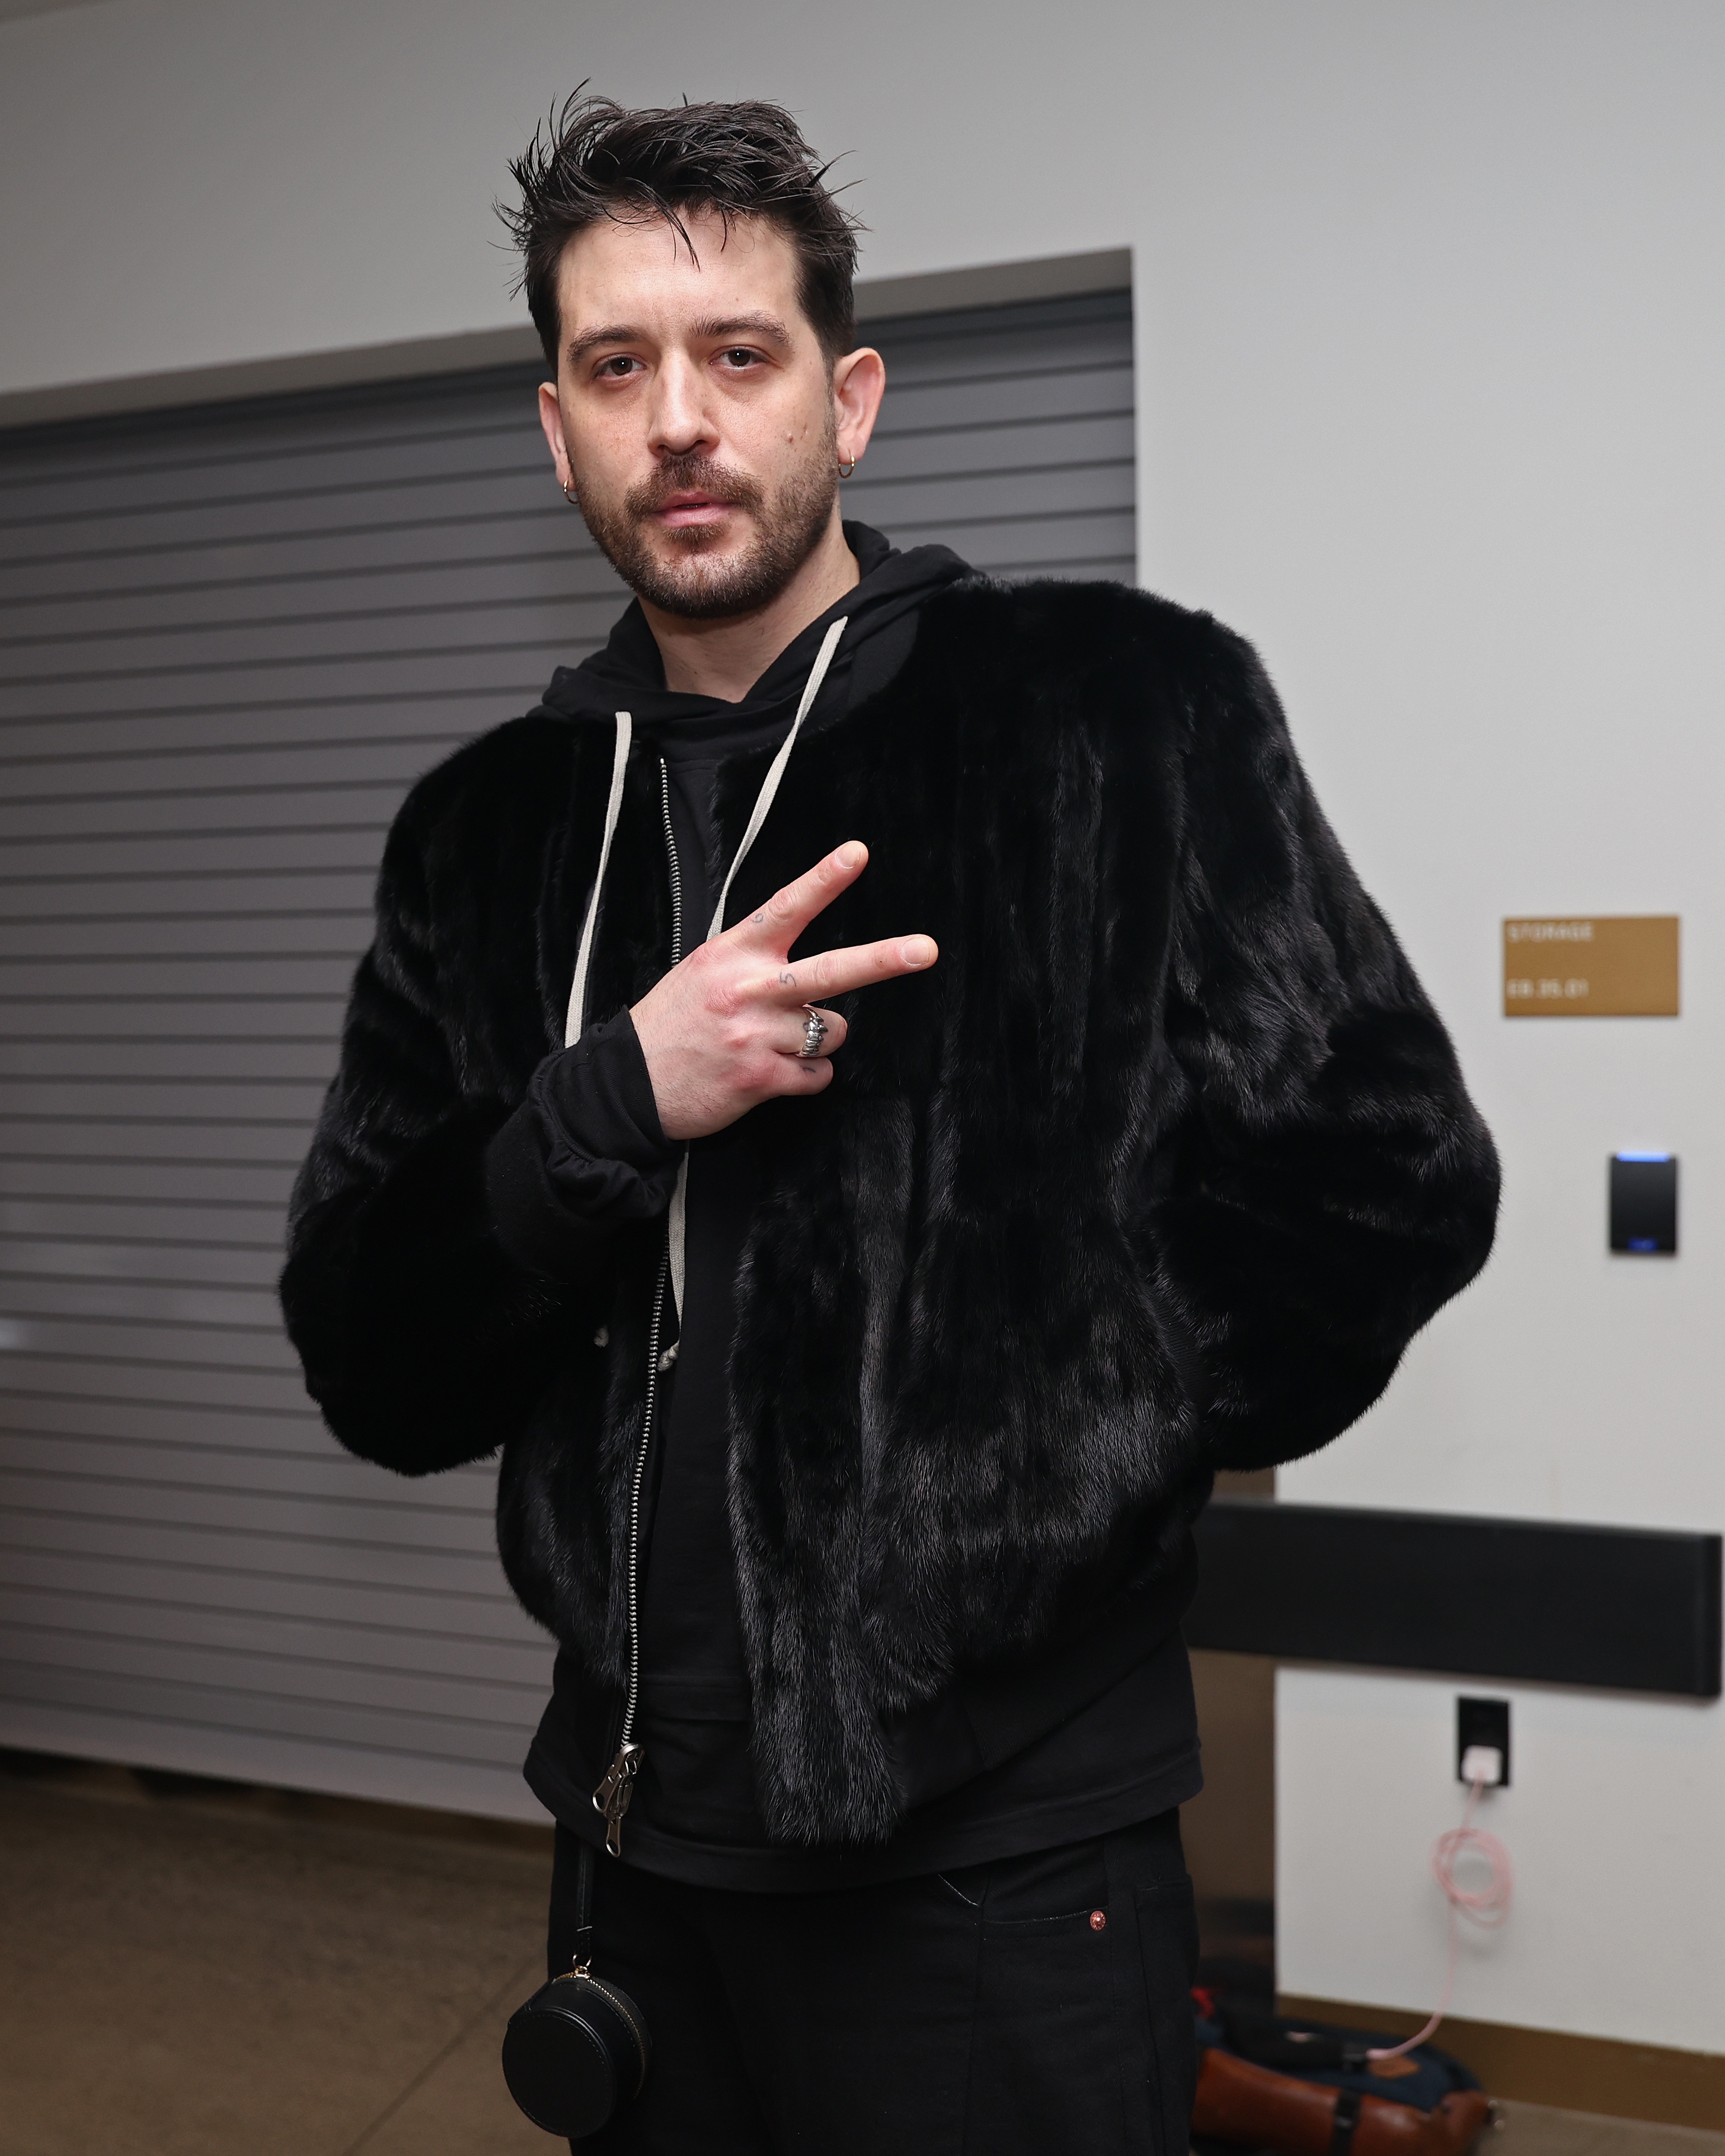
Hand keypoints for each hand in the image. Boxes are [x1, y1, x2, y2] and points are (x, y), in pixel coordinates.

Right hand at [630, 840, 936, 1142]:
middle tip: (925, 950)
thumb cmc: (671, 1026)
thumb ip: (754, 961)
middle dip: (883, 959)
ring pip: (831, 1030)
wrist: (629, 1086)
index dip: (824, 879)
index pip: (786, 908)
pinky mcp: (760, 1078)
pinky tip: (773, 1073)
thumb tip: (810, 972)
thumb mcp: (703, 973)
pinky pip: (818, 1074)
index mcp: (732, 954)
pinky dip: (806, 1076)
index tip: (858, 853)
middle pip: (830, 971)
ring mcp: (755, 1035)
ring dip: (818, 1039)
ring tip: (776, 1042)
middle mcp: (747, 989)